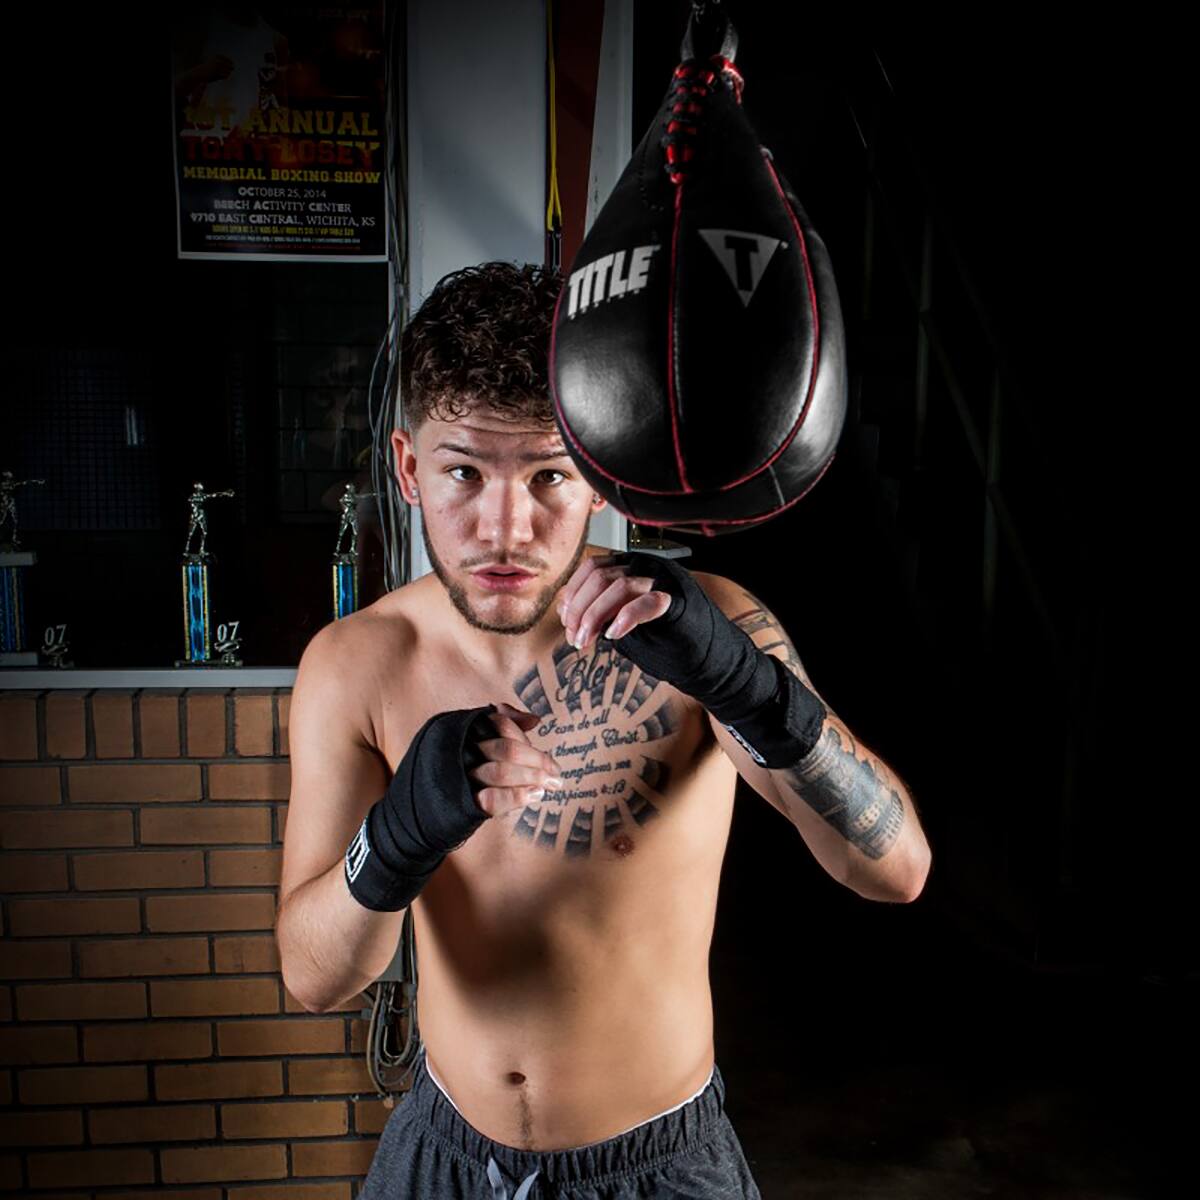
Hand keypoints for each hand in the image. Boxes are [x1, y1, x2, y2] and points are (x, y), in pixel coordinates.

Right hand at [468, 702, 562, 816]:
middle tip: (556, 774)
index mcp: (469, 730)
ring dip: (530, 777)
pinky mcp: (465, 801)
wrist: (438, 796)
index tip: (548, 754)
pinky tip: (535, 794)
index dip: (527, 738)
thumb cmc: (471, 762)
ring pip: (500, 772)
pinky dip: (517, 796)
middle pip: (507, 749)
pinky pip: (491, 799)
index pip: (501, 725)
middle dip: (537, 761)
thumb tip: (534, 720)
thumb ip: (508, 723)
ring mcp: (463, 776)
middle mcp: (464, 750)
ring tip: (549, 784)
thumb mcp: (485, 737)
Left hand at [556, 554, 673, 652]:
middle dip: (579, 609)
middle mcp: (645, 567)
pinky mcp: (677, 601)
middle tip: (574, 637)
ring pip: (619, 586)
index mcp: (630, 567)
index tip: (565, 620)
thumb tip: (565, 609)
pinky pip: (647, 602)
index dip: (573, 593)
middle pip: (600, 576)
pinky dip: (625, 618)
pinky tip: (614, 634)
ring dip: (594, 616)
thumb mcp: (619, 618)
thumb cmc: (661, 635)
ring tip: (587, 640)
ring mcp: (662, 581)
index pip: (592, 567)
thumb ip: (596, 608)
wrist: (701, 651)